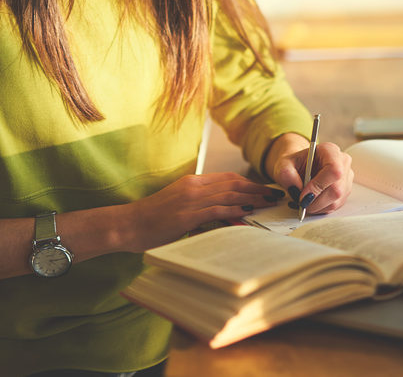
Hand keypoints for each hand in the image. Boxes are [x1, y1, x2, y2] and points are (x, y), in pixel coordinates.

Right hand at [124, 172, 283, 251]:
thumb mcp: (177, 205)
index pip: (227, 178)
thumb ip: (197, 205)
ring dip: (252, 197)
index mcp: (192, 182)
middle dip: (256, 188)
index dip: (248, 182)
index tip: (263, 188)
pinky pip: (217, 209)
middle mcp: (193, 186)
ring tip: (269, 202)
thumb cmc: (150, 219)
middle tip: (274, 194)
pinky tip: (248, 212)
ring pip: (229, 194)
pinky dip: (235, 209)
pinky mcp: (187, 214)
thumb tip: (218, 212)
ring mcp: (190, 199)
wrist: (127, 224)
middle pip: (233, 183)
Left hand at [266, 134, 353, 214]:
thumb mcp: (283, 165)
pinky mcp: (346, 190)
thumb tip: (297, 189)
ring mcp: (346, 177)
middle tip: (301, 202)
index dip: (318, 186)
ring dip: (318, 206)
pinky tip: (313, 201)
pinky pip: (336, 205)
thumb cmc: (294, 164)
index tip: (303, 195)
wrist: (300, 168)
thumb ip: (286, 174)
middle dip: (316, 201)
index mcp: (330, 150)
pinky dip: (321, 208)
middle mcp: (342, 162)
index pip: (334, 170)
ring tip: (305, 201)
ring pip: (337, 201)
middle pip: (337, 189)